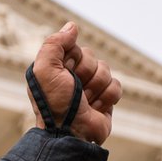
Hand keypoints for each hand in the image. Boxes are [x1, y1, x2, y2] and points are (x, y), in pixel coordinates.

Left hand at [28, 22, 119, 144]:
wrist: (71, 134)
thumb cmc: (54, 104)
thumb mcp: (44, 70)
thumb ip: (54, 44)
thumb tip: (72, 27)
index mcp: (56, 68)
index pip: (75, 47)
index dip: (73, 59)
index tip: (65, 73)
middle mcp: (72, 77)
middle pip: (92, 58)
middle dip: (86, 74)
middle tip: (75, 90)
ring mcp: (90, 88)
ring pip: (106, 71)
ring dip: (97, 87)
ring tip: (85, 102)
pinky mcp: (105, 100)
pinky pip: (117, 86)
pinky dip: (108, 97)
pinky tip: (95, 108)